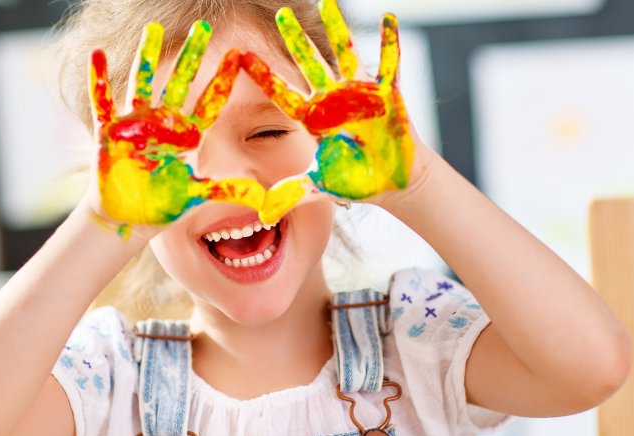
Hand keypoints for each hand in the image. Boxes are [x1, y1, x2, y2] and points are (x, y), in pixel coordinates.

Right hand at [85, 21, 265, 235]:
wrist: (127, 218)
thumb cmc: (162, 205)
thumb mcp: (196, 196)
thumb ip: (226, 192)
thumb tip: (263, 199)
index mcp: (187, 135)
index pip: (209, 101)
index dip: (223, 79)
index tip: (239, 54)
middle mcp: (163, 122)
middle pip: (180, 81)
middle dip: (192, 55)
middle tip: (203, 26)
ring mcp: (136, 124)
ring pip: (143, 82)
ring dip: (148, 57)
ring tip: (154, 30)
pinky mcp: (109, 132)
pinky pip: (102, 101)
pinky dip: (98, 80)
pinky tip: (96, 54)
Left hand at [241, 0, 421, 207]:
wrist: (392, 182)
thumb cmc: (354, 181)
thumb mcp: (319, 187)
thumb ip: (290, 195)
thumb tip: (262, 215)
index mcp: (313, 118)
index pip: (282, 94)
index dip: (263, 77)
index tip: (241, 57)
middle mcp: (333, 99)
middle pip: (309, 64)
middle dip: (295, 39)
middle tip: (281, 14)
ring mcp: (360, 93)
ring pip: (345, 54)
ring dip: (337, 28)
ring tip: (328, 0)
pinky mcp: (389, 94)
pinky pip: (390, 63)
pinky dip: (390, 41)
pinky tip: (388, 16)